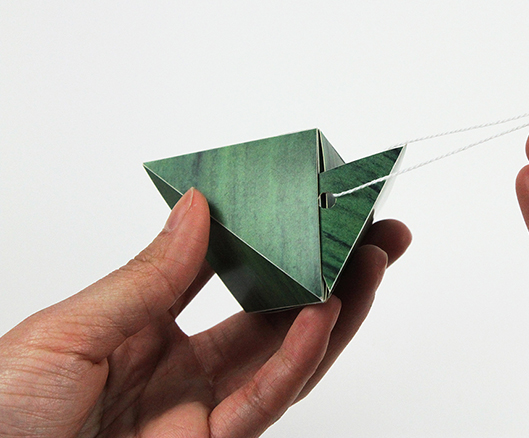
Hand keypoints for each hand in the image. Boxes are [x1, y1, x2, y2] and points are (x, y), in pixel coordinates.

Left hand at [0, 188, 410, 437]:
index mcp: (138, 330)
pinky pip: (263, 403)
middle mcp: (179, 370)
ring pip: (285, 359)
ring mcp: (198, 412)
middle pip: (271, 316)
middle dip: (327, 274)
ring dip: (335, 310)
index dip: (268, 242)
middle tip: (369, 234)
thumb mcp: (68, 331)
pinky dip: (298, 360)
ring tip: (369, 263)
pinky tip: (325, 318)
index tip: (304, 207)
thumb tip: (197, 209)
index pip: (221, 275)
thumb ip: (146, 278)